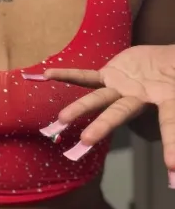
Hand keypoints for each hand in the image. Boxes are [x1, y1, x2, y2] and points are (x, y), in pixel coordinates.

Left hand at [34, 45, 174, 185]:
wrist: (173, 63)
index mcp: (170, 101)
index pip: (172, 126)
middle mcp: (142, 98)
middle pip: (120, 114)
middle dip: (101, 128)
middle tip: (81, 146)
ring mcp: (125, 87)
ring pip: (99, 99)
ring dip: (78, 108)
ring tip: (58, 121)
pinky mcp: (115, 73)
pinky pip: (89, 75)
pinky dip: (69, 74)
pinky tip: (46, 75)